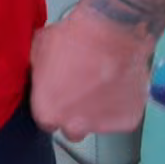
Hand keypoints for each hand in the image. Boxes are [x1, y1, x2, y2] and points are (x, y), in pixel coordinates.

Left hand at [29, 6, 154, 142]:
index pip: (46, 121)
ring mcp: (102, 126)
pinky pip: (121, 116)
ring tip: (102, 81)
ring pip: (98, 123)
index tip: (58, 96)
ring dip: (98, 109)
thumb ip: (37, 68)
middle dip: (75, 115)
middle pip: (72, 130)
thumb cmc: (76, 38)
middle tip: (80, 91)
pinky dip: (121, 104)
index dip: (52, 106)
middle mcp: (74, 125)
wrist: (112, 33)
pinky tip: (117, 83)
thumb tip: (39, 68)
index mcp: (48, 111)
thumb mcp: (40, 47)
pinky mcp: (127, 120)